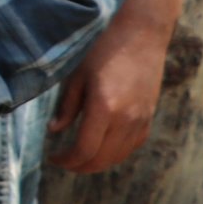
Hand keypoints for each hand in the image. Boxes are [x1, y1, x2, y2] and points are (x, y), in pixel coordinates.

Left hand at [50, 16, 171, 172]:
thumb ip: (67, 107)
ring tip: (78, 157)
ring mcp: (141, 120)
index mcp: (104, 108)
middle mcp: (126, 119)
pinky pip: (131, 147)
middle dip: (79, 166)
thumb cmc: (104, 52)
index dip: (67, 160)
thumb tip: (54, 131)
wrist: (142, 37)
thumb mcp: (77, 77)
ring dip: (97, 163)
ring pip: (118, 157)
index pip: (84, 150)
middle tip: (63, 161)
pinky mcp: (149, 118)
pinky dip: (114, 153)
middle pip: (101, 159)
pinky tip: (101, 147)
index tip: (53, 158)